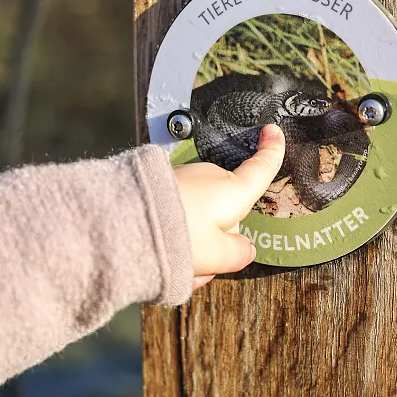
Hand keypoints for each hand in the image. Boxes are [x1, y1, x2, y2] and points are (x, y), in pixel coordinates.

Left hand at [173, 124, 284, 289]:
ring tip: (176, 267)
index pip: (260, 167)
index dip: (272, 150)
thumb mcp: (217, 257)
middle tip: (205, 266)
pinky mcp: (160, 184)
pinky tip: (159, 255)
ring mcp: (184, 178)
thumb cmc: (177, 236)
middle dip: (220, 236)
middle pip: (227, 207)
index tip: (273, 130)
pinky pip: (177, 211)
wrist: (123, 221)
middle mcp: (210, 178)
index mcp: (233, 190)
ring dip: (194, 240)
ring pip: (200, 214)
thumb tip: (245, 247)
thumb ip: (237, 253)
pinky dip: (175, 232)